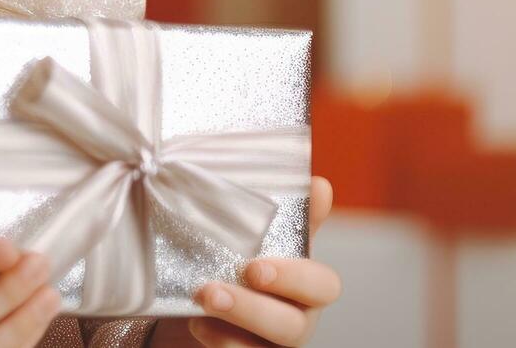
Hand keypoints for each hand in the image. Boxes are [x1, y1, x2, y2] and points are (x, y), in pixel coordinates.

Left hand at [150, 175, 341, 346]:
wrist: (193, 299)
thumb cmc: (234, 260)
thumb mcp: (254, 236)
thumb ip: (284, 215)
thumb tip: (319, 185)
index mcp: (304, 286)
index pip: (322, 287)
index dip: (296, 277)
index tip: (256, 265)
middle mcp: (294, 319)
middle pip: (295, 325)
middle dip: (256, 307)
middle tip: (217, 287)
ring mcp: (270, 344)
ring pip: (269, 346)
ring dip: (234, 323)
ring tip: (203, 297)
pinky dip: (220, 343)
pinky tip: (197, 323)